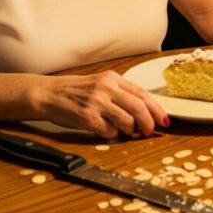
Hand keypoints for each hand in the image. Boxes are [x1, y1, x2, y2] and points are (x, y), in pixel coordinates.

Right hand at [36, 71, 169, 138]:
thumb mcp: (99, 84)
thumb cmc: (74, 91)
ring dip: (129, 130)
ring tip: (123, 130)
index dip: (156, 108)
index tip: (164, 119)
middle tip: (150, 131)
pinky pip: (109, 132)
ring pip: (126, 121)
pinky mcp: (87, 117)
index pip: (142, 93)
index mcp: (112, 78)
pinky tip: (104, 130)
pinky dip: (111, 134)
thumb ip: (119, 93)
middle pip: (138, 107)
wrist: (49, 94)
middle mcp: (106, 88)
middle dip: (148, 122)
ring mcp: (97, 103)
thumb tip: (142, 112)